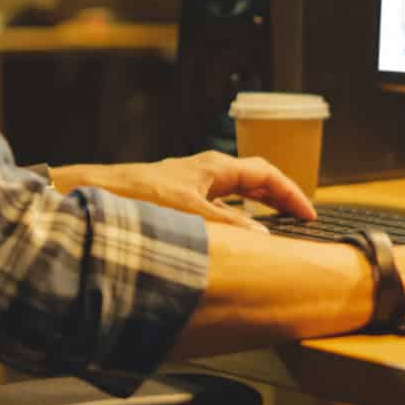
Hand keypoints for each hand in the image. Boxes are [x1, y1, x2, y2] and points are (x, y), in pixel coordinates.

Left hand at [55, 151, 314, 230]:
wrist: (94, 193)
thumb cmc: (137, 196)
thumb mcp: (190, 213)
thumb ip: (228, 224)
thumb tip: (263, 237)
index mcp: (214, 167)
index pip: (266, 174)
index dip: (291, 193)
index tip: (309, 214)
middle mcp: (205, 172)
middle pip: (254, 180)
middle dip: (279, 198)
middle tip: (300, 220)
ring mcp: (191, 184)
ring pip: (235, 193)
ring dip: (257, 208)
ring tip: (275, 228)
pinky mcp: (177, 199)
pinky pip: (217, 206)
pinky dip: (234, 218)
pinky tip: (232, 237)